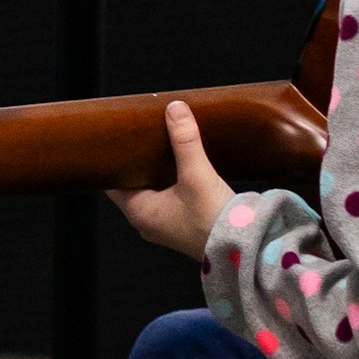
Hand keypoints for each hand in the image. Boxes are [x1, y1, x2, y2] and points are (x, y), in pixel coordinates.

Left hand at [110, 100, 231, 260]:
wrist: (245, 249)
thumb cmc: (215, 221)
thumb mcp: (197, 175)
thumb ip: (185, 141)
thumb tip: (174, 109)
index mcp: (140, 212)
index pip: (113, 182)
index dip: (115, 159)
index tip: (120, 137)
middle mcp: (148, 221)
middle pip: (134, 183)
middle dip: (140, 160)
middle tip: (143, 133)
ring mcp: (166, 224)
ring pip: (153, 189)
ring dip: (158, 169)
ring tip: (163, 142)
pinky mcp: (185, 224)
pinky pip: (170, 196)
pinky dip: (173, 180)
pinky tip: (183, 164)